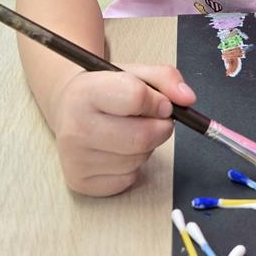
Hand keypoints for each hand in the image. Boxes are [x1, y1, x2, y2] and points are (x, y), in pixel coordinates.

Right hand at [51, 64, 195, 195]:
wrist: (67, 109)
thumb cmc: (105, 91)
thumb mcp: (133, 73)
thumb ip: (165, 79)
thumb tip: (188, 99)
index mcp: (86, 91)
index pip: (135, 97)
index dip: (159, 101)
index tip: (163, 104)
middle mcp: (74, 127)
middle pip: (141, 137)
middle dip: (161, 128)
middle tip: (158, 121)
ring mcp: (75, 158)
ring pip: (137, 160)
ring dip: (147, 147)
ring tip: (130, 132)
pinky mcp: (80, 182)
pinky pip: (128, 179)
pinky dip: (133, 167)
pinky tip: (118, 150)